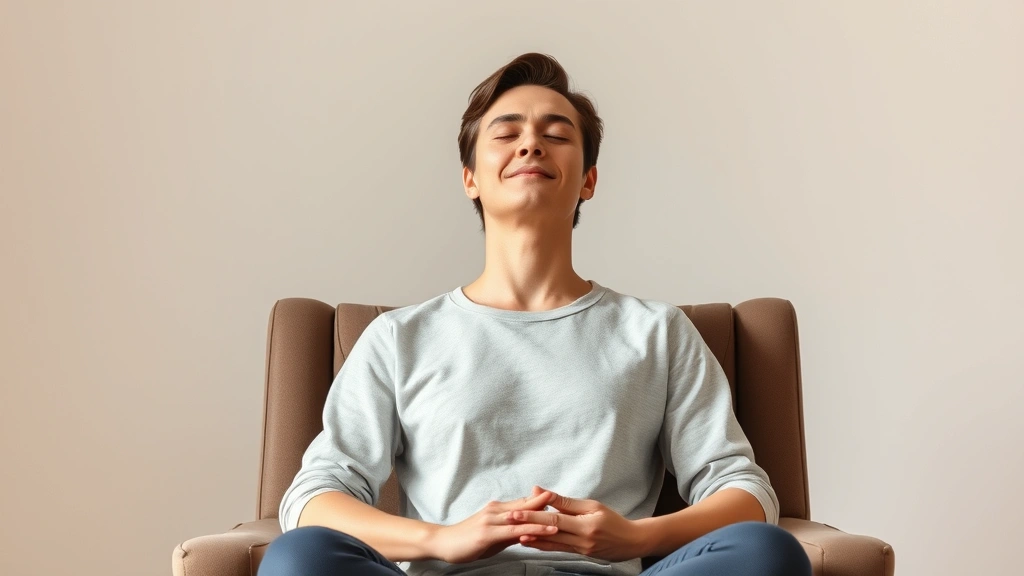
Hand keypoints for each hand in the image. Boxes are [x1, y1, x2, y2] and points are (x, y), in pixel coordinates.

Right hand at [429, 488, 560, 563]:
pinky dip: (531, 529)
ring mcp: (492, 520)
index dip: (543, 501)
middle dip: (547, 503)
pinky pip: (514, 530)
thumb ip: (511, 532)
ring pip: (523, 516)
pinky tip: (544, 530)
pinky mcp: (488, 533)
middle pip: (527, 504)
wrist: (443, 543)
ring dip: (543, 516)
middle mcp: (497, 510)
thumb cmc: (467, 540)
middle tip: (569, 502)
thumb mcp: (493, 536)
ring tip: (563, 517)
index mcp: (499, 510)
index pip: (525, 502)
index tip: (562, 500)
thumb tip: (529, 533)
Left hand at [509, 486, 644, 561]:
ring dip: (531, 538)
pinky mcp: (579, 555)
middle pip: (549, 532)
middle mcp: (581, 540)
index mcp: (585, 525)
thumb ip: (566, 501)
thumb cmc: (613, 520)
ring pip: (551, 544)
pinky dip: (543, 545)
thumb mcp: (592, 506)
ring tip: (513, 533)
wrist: (631, 542)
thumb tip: (542, 491)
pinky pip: (558, 549)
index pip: (554, 519)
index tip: (516, 511)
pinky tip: (531, 542)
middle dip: (527, 526)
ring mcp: (580, 550)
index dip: (533, 515)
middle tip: (508, 521)